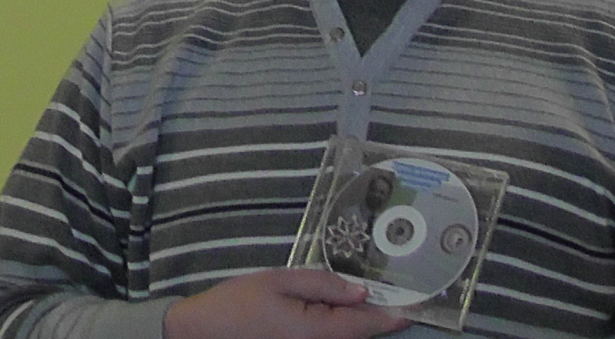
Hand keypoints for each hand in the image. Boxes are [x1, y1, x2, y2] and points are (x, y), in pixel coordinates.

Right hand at [163, 268, 407, 338]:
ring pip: (342, 338)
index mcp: (314, 332)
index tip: (412, 309)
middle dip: (373, 317)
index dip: (389, 317)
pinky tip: (336, 309)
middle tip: (391, 294)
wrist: (202, 333)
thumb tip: (361, 290)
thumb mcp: (279, 281)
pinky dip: (337, 327)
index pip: (362, 326)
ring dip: (355, 322)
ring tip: (365, 298)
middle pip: (356, 335)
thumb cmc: (237, 303)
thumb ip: (322, 284)